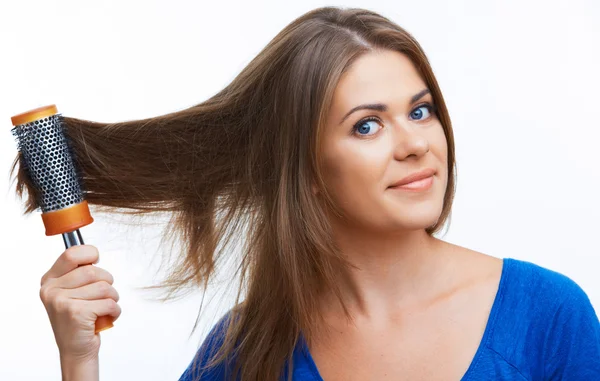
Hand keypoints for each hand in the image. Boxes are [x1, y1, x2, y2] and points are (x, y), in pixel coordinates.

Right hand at [39, 245, 120, 360]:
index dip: (90, 254)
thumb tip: (93, 254)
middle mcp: (51, 290)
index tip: (95, 262)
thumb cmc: (79, 318)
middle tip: (103, 296)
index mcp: (49, 280)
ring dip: (113, 298)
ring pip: (104, 287)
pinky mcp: (76, 313)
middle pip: (93, 271)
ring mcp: (61, 302)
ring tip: (103, 308)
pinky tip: (105, 318)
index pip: (71, 254)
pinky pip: (109, 303)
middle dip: (108, 283)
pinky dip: (114, 311)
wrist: (76, 351)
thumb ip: (78, 272)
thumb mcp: (71, 292)